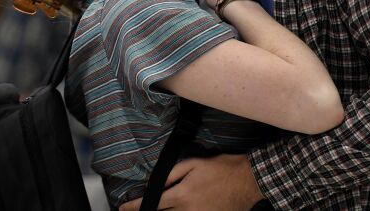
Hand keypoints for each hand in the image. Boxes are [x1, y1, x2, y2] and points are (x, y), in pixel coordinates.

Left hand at [119, 154, 263, 210]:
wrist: (247, 180)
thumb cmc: (221, 167)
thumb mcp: (193, 163)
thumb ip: (171, 174)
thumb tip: (155, 183)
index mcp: (182, 195)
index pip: (153, 203)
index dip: (134, 206)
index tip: (122, 209)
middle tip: (139, 209)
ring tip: (163, 205)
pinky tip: (182, 207)